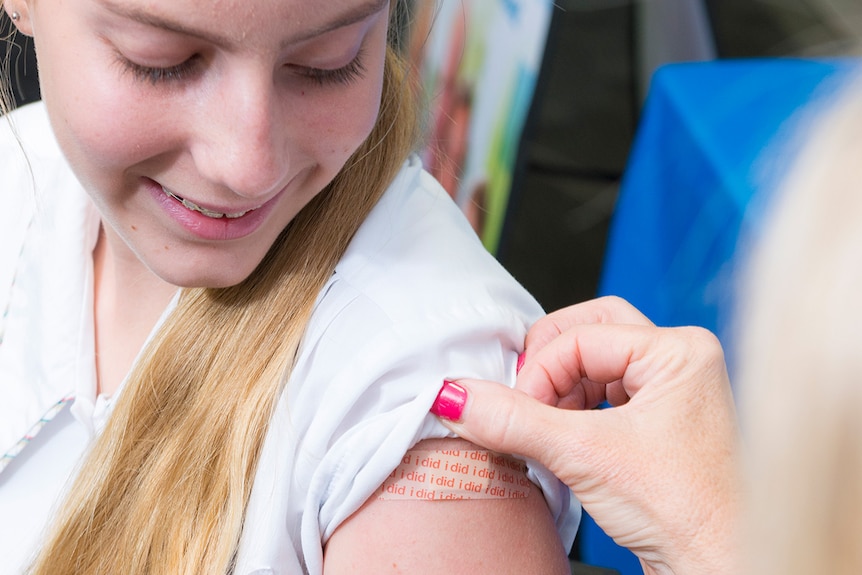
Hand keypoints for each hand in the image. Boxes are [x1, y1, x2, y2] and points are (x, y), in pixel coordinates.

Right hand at [433, 297, 740, 574]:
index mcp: (679, 350)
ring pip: (593, 362)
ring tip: (544, 428)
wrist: (720, 568)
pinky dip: (571, 409)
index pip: (579, 337)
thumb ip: (514, 421)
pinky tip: (561, 438)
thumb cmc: (689, 514)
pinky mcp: (658, 421)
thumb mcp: (586, 456)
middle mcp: (679, 362)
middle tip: (525, 397)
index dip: (538, 373)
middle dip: (548, 364)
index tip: (515, 413)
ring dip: (557, 390)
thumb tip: (456, 396)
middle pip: (589, 330)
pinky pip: (602, 392)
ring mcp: (670, 391)